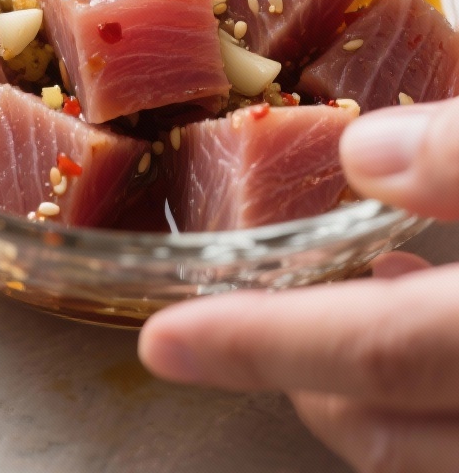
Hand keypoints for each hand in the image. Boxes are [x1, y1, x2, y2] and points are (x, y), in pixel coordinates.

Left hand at [139, 97, 458, 472]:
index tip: (164, 340)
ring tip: (352, 286)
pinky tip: (431, 290)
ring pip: (429, 447)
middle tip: (235, 316)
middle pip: (387, 431)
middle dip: (299, 378)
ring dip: (369, 384)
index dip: (262, 342)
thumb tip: (362, 152)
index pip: (374, 351)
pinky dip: (430, 382)